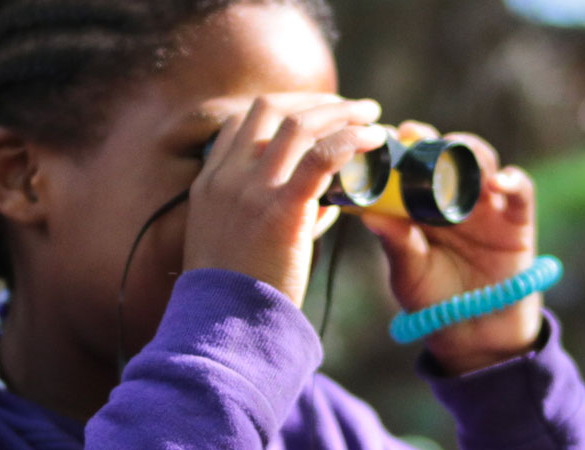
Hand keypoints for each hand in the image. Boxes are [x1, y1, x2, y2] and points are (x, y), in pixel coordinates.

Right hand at [185, 94, 387, 306]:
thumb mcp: (238, 240)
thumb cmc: (239, 293)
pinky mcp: (281, 208)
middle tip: (348, 106)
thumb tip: (325, 199)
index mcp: (209, 182)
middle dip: (313, 100)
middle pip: (270, 108)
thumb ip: (274, 210)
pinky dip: (351, 139)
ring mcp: (251, 189)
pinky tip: (374, 139)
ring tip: (370, 114)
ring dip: (339, 111)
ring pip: (299, 124)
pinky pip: (322, 156)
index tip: (314, 112)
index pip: (241, 120)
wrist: (224, 326)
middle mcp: (226, 177)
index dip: (282, 107)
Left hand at [361, 121, 541, 374]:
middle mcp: (454, 197)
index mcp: (422, 203)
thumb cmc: (433, 300)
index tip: (383, 135)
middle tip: (415, 135)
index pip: (411, 163)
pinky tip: (498, 181)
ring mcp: (488, 205)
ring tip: (457, 152)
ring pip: (483, 161)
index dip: (399, 146)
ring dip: (470, 150)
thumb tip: (370, 215)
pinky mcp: (517, 220)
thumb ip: (395, 244)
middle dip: (433, 139)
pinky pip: (520, 191)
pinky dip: (512, 180)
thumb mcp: (408, 273)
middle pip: (447, 152)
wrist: (473, 334)